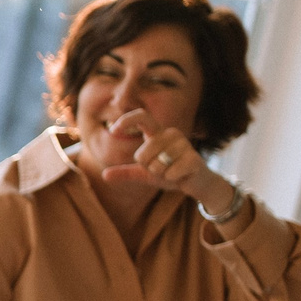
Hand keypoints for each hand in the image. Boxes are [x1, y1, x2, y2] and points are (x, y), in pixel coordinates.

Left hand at [100, 110, 224, 209]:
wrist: (196, 183)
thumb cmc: (169, 173)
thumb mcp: (144, 174)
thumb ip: (125, 173)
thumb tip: (104, 175)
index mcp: (157, 134)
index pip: (141, 117)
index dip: (126, 120)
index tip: (113, 130)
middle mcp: (170, 134)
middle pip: (141, 154)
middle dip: (146, 167)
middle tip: (160, 168)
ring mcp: (184, 144)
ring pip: (156, 165)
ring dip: (161, 174)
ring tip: (172, 171)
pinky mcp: (194, 158)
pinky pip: (170, 173)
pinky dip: (172, 179)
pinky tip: (181, 175)